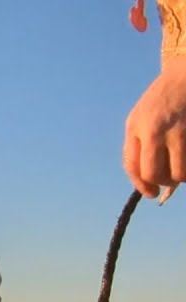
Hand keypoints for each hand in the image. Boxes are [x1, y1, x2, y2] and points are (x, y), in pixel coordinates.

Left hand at [124, 56, 185, 199]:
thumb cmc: (167, 97)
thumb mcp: (144, 115)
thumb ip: (143, 143)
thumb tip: (151, 180)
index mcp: (135, 127)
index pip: (132, 166)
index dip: (142, 185)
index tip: (151, 192)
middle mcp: (153, 129)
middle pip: (153, 173)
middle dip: (162, 183)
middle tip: (170, 181)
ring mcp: (178, 130)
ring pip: (179, 173)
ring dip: (183, 177)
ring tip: (184, 168)